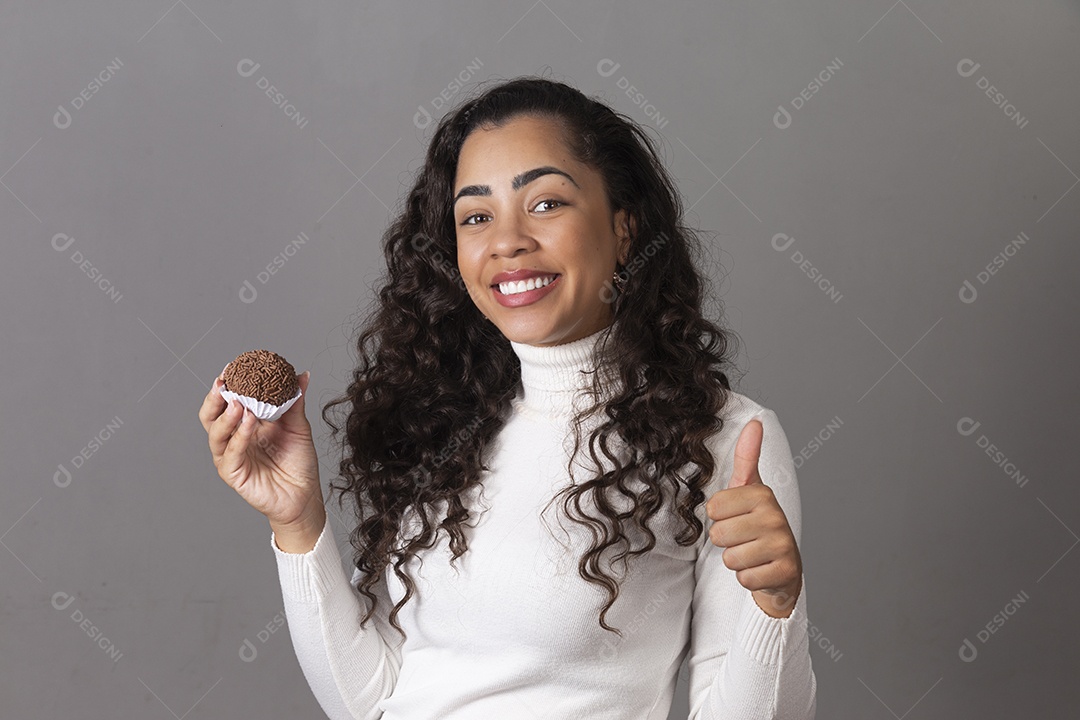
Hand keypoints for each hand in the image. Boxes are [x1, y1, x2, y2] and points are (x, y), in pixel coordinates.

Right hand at [198, 367, 324, 527]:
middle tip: (224, 380)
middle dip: (215, 397)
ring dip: (226, 416)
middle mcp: (233, 440)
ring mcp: (231, 457)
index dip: (228, 385)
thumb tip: (301, 375)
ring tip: (238, 402)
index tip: (234, 366)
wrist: (305, 495)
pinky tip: (249, 421)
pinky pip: (232, 453)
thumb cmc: (298, 463)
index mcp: (245, 425)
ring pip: (216, 434)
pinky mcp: (234, 474)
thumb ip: (295, 401)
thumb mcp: (298, 426)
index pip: (228, 401)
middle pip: (211, 416)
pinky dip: (239, 435)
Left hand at [705, 418, 802, 618]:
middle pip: (719, 534)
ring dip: (737, 561)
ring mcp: (783, 545)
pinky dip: (748, 578)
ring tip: (753, 555)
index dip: (719, 518)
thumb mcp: (749, 490)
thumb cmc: (758, 526)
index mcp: (762, 494)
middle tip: (745, 540)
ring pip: (730, 558)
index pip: (712, 508)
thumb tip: (755, 421)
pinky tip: (762, 570)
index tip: (737, 518)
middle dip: (727, 542)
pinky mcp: (785, 572)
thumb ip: (747, 457)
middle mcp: (775, 516)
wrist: (783, 569)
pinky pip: (744, 578)